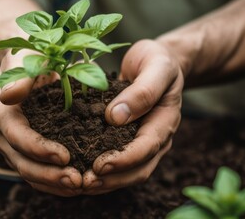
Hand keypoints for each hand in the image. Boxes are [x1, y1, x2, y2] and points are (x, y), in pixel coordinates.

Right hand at [0, 50, 82, 196]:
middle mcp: (2, 132)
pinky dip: (52, 180)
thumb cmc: (29, 58)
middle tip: (77, 181)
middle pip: (21, 162)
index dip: (39, 148)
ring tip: (79, 186)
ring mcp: (11, 144)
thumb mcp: (26, 60)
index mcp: (0, 111)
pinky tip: (73, 184)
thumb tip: (9, 96)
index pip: (17, 136)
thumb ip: (19, 77)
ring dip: (52, 183)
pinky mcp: (22, 149)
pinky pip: (35, 170)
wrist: (24, 63)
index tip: (65, 156)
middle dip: (48, 174)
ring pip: (28, 171)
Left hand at [83, 39, 183, 194]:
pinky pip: (118, 160)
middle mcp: (156, 137)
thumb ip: (142, 91)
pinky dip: (102, 170)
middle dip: (112, 179)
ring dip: (105, 181)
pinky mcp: (129, 138)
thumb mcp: (156, 67)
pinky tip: (81, 169)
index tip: (100, 165)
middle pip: (138, 169)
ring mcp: (143, 140)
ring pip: (128, 171)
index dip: (124, 160)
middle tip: (84, 183)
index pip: (147, 148)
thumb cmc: (159, 61)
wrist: (160, 61)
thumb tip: (115, 117)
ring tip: (80, 184)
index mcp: (165, 121)